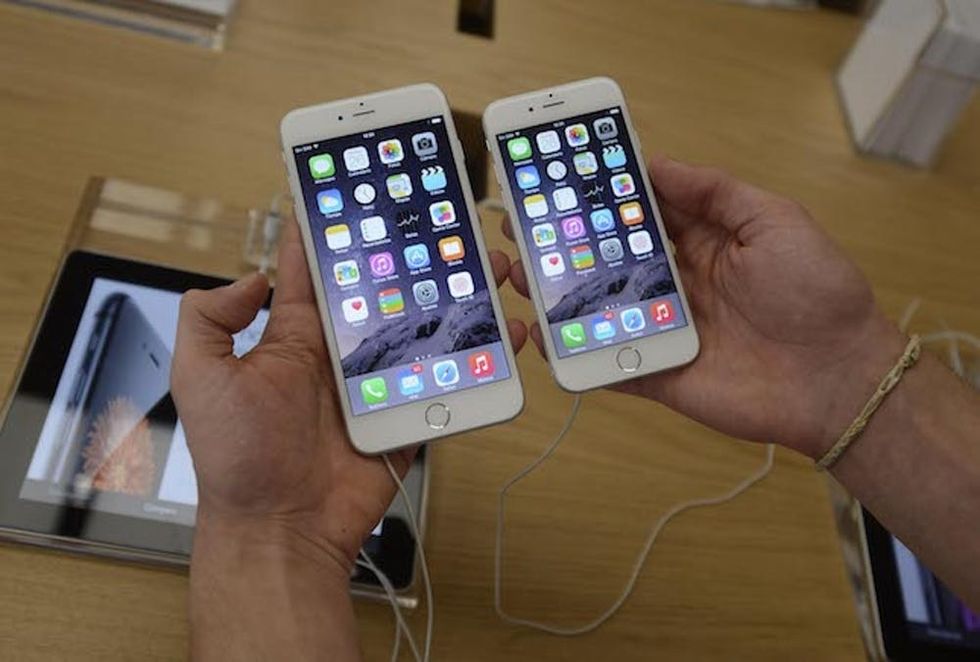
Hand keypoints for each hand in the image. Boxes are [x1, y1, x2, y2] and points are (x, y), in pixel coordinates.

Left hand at [171, 218, 526, 566]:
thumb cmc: (237, 459)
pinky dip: (482, 353)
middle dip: (416, 254)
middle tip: (450, 219)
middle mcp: (340, 351)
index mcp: (294, 336)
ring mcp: (379, 380)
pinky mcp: (409, 410)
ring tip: (491, 263)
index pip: (318, 268)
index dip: (335, 230)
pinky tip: (506, 330)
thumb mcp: (200, 379)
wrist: (282, 529)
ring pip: (425, 324)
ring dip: (458, 294)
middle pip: (387, 289)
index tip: (358, 188)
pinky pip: (450, 376)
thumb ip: (209, 319)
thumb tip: (253, 276)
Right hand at [506, 156, 903, 457]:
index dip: (603, 198)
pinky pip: (608, 365)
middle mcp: (677, 284)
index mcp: (702, 244)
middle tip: (522, 227)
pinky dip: (575, 356)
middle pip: (611, 262)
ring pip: (599, 310)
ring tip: (521, 274)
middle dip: (568, 245)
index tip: (562, 180)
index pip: (641, 215)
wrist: (839, 377)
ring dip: (559, 294)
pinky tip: (543, 337)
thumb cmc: (817, 291)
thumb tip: (657, 163)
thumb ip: (715, 192)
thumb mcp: (775, 221)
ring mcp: (664, 329)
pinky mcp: (659, 373)